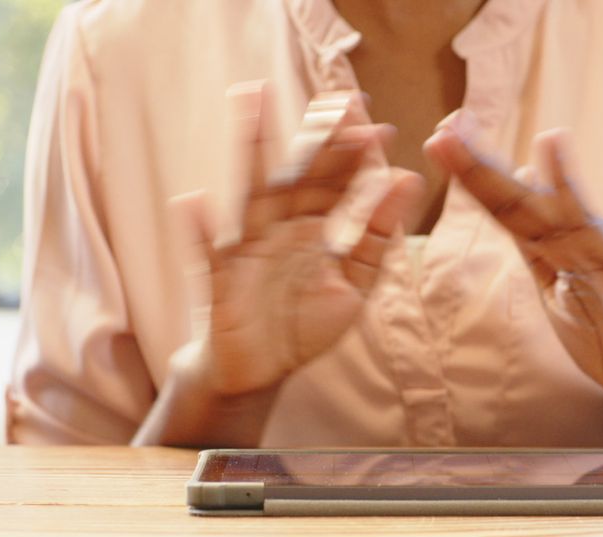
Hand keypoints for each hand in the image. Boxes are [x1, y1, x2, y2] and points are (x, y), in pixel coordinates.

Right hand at [173, 85, 421, 396]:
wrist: (260, 370)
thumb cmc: (305, 322)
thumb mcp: (354, 282)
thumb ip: (379, 236)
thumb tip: (409, 178)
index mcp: (316, 227)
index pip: (338, 181)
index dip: (357, 155)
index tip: (379, 126)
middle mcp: (282, 227)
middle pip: (300, 174)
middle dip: (317, 138)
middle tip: (336, 101)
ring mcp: (250, 249)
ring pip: (253, 193)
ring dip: (252, 148)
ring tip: (251, 101)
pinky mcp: (223, 282)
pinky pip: (208, 256)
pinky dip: (198, 231)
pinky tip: (193, 202)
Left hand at [425, 123, 602, 429]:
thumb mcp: (555, 287)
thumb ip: (535, 240)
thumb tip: (517, 177)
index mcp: (555, 248)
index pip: (506, 204)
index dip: (471, 174)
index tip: (438, 136)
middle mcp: (583, 247)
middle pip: (528, 204)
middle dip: (486, 170)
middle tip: (450, 129)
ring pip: (583, 224)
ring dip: (567, 184)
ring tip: (551, 138)